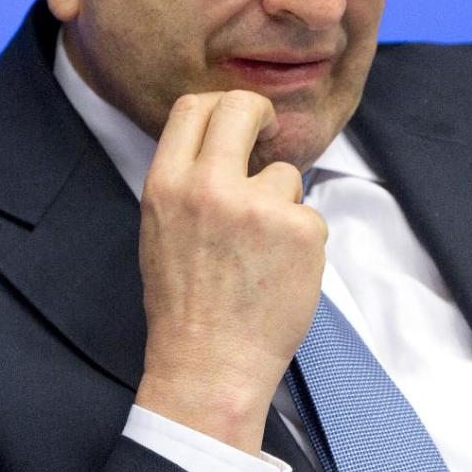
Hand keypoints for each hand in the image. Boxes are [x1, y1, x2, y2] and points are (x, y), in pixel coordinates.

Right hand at [134, 89, 326, 455]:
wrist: (209, 365)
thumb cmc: (185, 303)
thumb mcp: (161, 228)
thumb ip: (188, 180)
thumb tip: (225, 139)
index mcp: (166, 184)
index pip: (194, 106)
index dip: (222, 106)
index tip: (240, 123)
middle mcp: (208, 186)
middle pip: (243, 107)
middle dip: (262, 115)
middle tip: (269, 137)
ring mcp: (256, 206)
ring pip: (286, 174)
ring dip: (282, 205)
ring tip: (262, 254)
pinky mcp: (299, 230)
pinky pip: (310, 217)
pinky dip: (302, 243)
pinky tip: (280, 275)